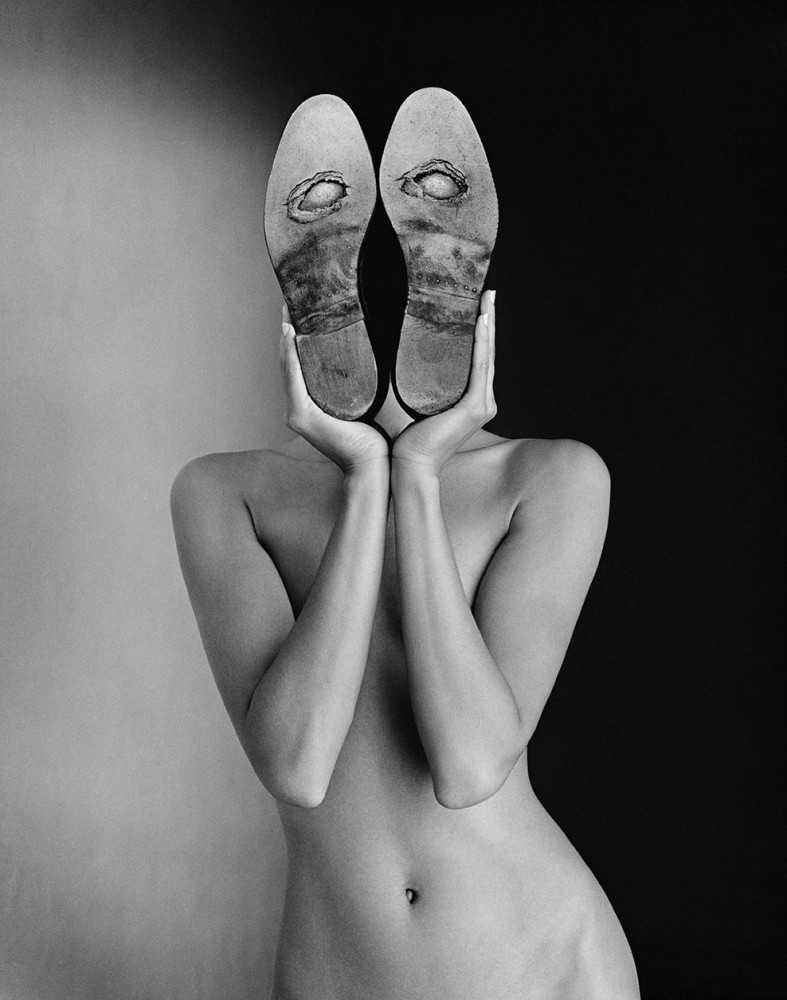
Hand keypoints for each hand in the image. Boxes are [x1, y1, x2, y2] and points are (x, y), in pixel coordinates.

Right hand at [280, 306, 388, 473]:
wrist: (373, 466)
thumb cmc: (374, 440)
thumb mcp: (367, 404)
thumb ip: (365, 385)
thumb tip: (381, 356)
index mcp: (312, 404)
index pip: (300, 365)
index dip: (298, 338)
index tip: (303, 311)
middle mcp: (298, 407)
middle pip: (289, 363)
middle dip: (289, 333)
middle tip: (292, 303)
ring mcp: (296, 413)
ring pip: (287, 367)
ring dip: (286, 338)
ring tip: (288, 312)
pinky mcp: (300, 416)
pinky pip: (292, 379)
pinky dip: (290, 356)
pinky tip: (290, 335)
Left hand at [392, 290, 496, 475]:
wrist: (409, 465)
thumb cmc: (407, 439)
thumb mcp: (415, 401)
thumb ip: (416, 381)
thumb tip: (398, 353)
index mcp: (471, 400)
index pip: (477, 357)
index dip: (480, 330)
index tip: (478, 304)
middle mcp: (483, 401)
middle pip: (487, 352)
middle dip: (488, 320)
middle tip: (488, 292)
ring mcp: (482, 405)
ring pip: (486, 355)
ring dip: (488, 324)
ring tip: (487, 299)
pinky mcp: (476, 407)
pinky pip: (479, 366)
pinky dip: (480, 343)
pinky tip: (480, 322)